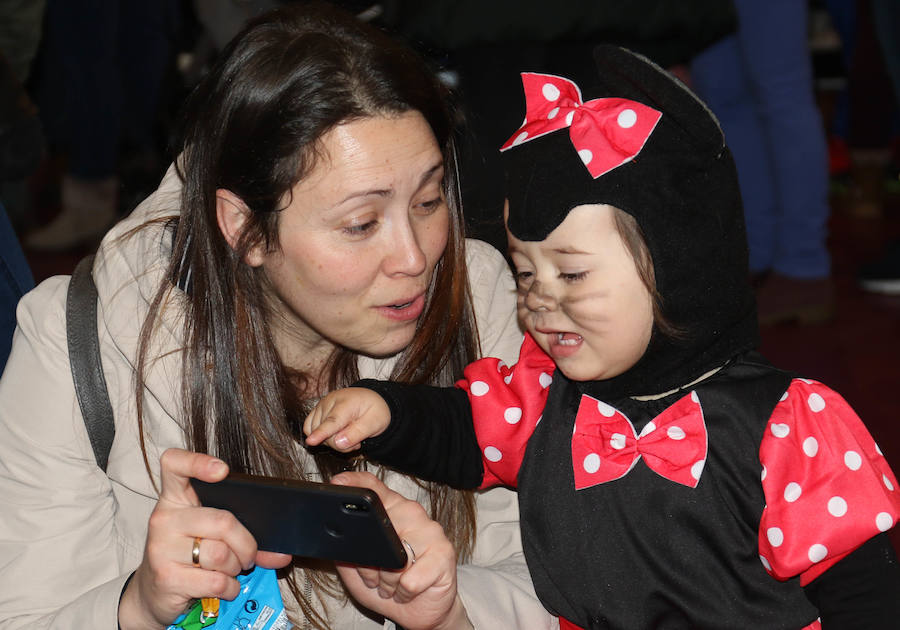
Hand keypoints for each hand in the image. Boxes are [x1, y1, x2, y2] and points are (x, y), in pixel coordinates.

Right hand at [117, 449, 291, 629]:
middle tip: (248, 555)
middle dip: (246, 544)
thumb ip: (243, 536)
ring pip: (221, 554)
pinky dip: (230, 587)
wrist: (152, 594)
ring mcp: (161, 548)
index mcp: (174, 498)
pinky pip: (215, 581)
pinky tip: (225, 587)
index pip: (175, 465)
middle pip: (222, 521)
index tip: (222, 471)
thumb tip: (283, 554)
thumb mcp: (210, 537)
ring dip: (236, 567)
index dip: (198, 462)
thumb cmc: (188, 557)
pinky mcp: (166, 578)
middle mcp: (164, 519)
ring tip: (231, 570)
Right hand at [304, 387, 391, 451]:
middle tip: (357, 441)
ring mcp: (321, 405)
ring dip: (331, 441)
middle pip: (325, 433)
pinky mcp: (316, 411)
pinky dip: (320, 436)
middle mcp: (330, 401)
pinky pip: (308, 428)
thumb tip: (339, 443)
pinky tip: (335, 434)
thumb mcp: (375, 423)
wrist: (371, 400)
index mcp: (347, 402)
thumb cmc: (374, 411)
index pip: (333, 421)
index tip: (311, 442)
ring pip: (315, 432)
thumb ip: (358, 433)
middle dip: (340, 444)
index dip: (322, 433)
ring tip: (348, 435)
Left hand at [332, 472, 472, 629]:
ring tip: (392, 584)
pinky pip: (410, 579)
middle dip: (371, 564)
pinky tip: (407, 591)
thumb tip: (333, 536)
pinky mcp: (444, 552)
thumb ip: (347, 549)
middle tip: (375, 576)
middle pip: (379, 530)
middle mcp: (412, 514)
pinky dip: (404, 592)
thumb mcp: (358, 570)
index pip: (374, 487)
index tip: (338, 483)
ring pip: (396, 559)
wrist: (419, 610)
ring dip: (388, 580)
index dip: (355, 482)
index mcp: (391, 510)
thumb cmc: (391, 587)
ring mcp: (431, 530)